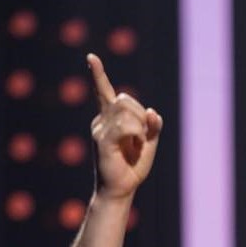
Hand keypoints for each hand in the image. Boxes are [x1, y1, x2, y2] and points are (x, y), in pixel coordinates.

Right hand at [88, 53, 162, 199]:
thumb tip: (154, 112)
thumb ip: (153, 126)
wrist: (121, 189)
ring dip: (140, 124)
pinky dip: (137, 131)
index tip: (91, 57)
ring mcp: (99, 130)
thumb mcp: (149, 143)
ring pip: (125, 109)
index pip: (103, 92)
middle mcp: (101, 121)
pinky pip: (124, 125)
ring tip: (138, 142)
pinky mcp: (102, 141)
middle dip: (141, 113)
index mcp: (109, 119)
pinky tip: (136, 143)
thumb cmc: (132, 166)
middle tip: (143, 135)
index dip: (98, 74)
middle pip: (124, 98)